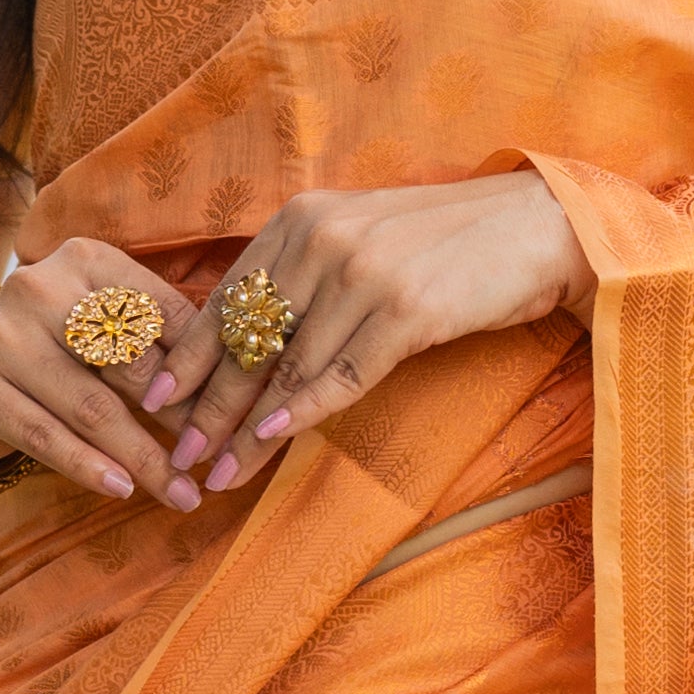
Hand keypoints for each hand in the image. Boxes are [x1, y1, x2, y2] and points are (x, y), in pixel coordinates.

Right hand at [0, 238, 212, 508]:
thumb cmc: (54, 352)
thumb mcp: (103, 328)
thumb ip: (158, 341)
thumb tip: (240, 387)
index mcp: (86, 261)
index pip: (163, 317)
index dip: (205, 372)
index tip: (237, 418)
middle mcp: (39, 287)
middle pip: (131, 363)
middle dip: (181, 420)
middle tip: (216, 462)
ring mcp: (0, 335)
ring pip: (92, 407)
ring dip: (144, 459)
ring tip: (183, 494)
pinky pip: (44, 436)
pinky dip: (88, 467)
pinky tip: (123, 489)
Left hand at [150, 177, 590, 502]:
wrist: (538, 227)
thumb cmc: (448, 245)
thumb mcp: (362, 241)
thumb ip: (304, 276)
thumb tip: (246, 338)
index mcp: (301, 220)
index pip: (227, 299)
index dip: (187, 357)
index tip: (155, 404)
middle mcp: (323, 239)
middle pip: (247, 338)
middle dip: (207, 405)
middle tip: (179, 457)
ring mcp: (364, 273)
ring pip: (287, 365)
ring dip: (247, 428)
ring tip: (220, 474)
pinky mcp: (407, 309)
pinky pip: (343, 372)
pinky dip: (304, 410)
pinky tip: (273, 441)